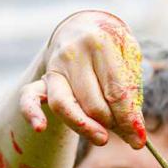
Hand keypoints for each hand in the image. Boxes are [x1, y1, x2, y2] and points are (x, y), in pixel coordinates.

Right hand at [19, 11, 145, 147]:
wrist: (84, 28)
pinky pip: (29, 97)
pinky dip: (32, 113)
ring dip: (84, 128)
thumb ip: (132, 94)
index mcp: (101, 43)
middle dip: (111, 125)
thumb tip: (135, 132)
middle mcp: (74, 53)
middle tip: (126, 134)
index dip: (128, 119)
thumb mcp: (129, 62)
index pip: (115, 91)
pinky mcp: (41, 78)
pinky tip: (40, 127)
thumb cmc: (113, 51)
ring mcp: (54, 66)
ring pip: (65, 105)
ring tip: (102, 138)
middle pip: (92, 103)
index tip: (138, 139)